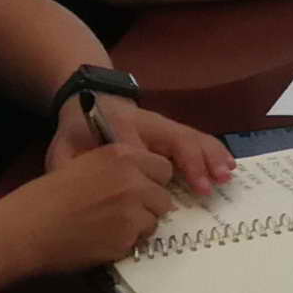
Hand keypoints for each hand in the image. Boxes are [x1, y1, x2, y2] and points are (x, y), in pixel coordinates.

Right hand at [0, 141, 180, 275]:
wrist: (27, 227)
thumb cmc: (47, 196)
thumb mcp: (85, 165)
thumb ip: (118, 169)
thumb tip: (144, 181)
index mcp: (121, 156)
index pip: (163, 168)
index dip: (152, 182)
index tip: (140, 190)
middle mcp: (133, 180)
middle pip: (163, 198)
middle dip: (148, 207)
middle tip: (122, 213)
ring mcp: (132, 210)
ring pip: (154, 222)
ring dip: (138, 227)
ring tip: (108, 228)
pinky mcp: (127, 238)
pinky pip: (138, 243)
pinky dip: (124, 244)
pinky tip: (100, 240)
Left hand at [48, 95, 232, 199]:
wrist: (92, 102)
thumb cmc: (79, 133)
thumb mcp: (63, 150)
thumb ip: (69, 167)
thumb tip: (80, 189)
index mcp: (117, 127)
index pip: (134, 146)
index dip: (148, 166)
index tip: (159, 189)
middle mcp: (147, 123)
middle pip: (174, 138)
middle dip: (193, 161)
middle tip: (206, 187)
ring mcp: (163, 125)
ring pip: (191, 137)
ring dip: (210, 157)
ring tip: (225, 177)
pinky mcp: (173, 131)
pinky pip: (197, 139)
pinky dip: (214, 153)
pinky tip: (229, 167)